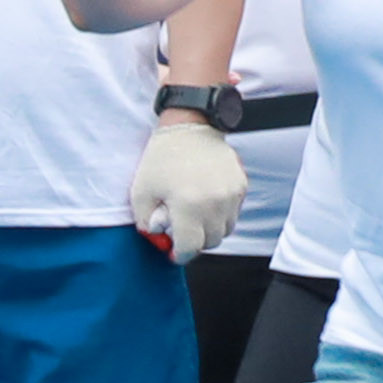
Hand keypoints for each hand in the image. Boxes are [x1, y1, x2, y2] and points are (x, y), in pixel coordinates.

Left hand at [127, 112, 248, 263]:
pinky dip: (221, 214)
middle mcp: (214, 203)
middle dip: (195, 242)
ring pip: (225, 230)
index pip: (190, 248)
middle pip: (210, 242)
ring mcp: (231, 194)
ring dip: (210, 229)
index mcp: (188, 206)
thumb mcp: (140, 192)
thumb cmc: (161, 159)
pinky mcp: (241, 186)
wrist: (189, 128)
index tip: (173, 253)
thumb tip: (160, 238)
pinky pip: (234, 213)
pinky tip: (205, 200)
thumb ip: (146, 222)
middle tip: (182, 230)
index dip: (179, 255)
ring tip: (194, 214)